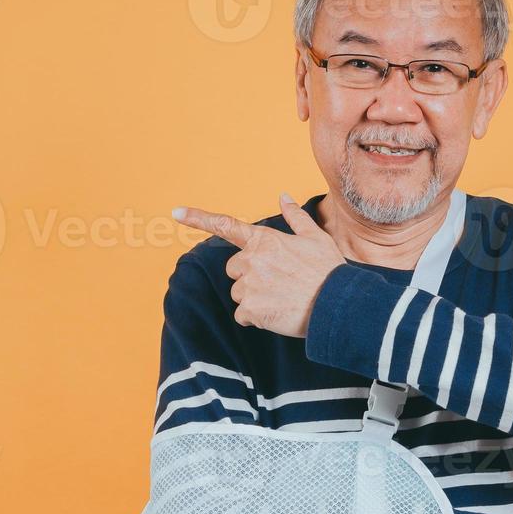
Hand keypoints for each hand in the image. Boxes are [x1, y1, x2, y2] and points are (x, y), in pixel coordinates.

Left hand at [173, 193, 345, 337]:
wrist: (336, 305)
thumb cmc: (328, 271)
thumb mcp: (315, 238)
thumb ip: (295, 217)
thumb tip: (283, 196)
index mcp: (264, 239)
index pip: (225, 225)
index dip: (198, 218)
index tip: (175, 212)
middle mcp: (251, 259)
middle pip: (234, 269)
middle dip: (250, 276)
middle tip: (278, 282)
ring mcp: (248, 285)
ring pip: (238, 293)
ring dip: (254, 298)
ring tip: (282, 298)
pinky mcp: (249, 309)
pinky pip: (242, 315)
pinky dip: (256, 317)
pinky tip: (277, 313)